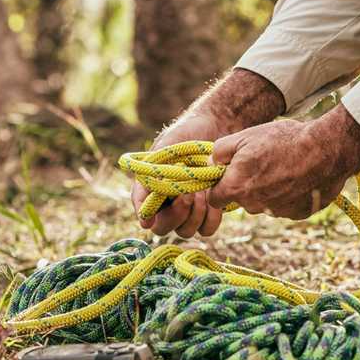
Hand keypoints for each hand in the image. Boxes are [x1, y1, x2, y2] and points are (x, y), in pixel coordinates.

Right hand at [131, 69, 284, 236]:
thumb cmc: (184, 137)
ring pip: (186, 231)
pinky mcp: (208, 212)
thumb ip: (152, 174)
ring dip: (196, 213)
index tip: (155, 215)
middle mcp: (167, 206)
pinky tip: (215, 199)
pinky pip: (207, 229)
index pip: (146, 216)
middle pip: (165, 229)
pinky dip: (212, 217)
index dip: (150, 218)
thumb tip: (143, 212)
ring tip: (203, 189)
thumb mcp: (163, 151)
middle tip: (189, 194)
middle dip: (177, 214)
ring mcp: (188, 211)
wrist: (215, 128)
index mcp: (152, 192)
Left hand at [208, 104, 359, 219]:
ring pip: (264, 203)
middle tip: (261, 163)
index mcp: (236, 189)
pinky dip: (288, 194)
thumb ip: (220, 151)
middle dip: (246, 185)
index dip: (219, 184)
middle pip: (241, 200)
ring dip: (268, 190)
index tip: (230, 172)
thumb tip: (212, 162)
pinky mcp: (298, 214)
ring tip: (283, 166)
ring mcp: (277, 212)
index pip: (214, 198)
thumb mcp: (245, 136)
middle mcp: (254, 206)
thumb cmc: (283, 140)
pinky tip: (298, 176)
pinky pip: (285, 206)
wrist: (326, 149)